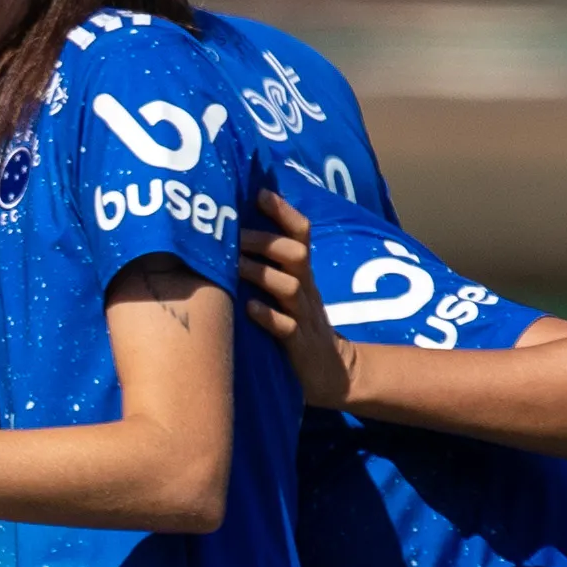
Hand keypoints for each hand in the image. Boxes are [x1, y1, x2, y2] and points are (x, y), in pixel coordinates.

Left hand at [234, 187, 310, 342]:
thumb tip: (233, 238)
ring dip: (261, 274)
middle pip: (296, 254)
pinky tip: (249, 308)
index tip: (259, 193)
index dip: (284, 212)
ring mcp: (304, 318)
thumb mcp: (289, 293)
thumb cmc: (299, 327)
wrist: (333, 373)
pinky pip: (286, 328)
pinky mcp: (300, 346)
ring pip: (289, 287)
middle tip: (233, 235)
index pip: (301, 234)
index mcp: (302, 275)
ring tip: (234, 267)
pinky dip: (268, 316)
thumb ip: (270, 268)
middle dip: (266, 242)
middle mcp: (306, 291)